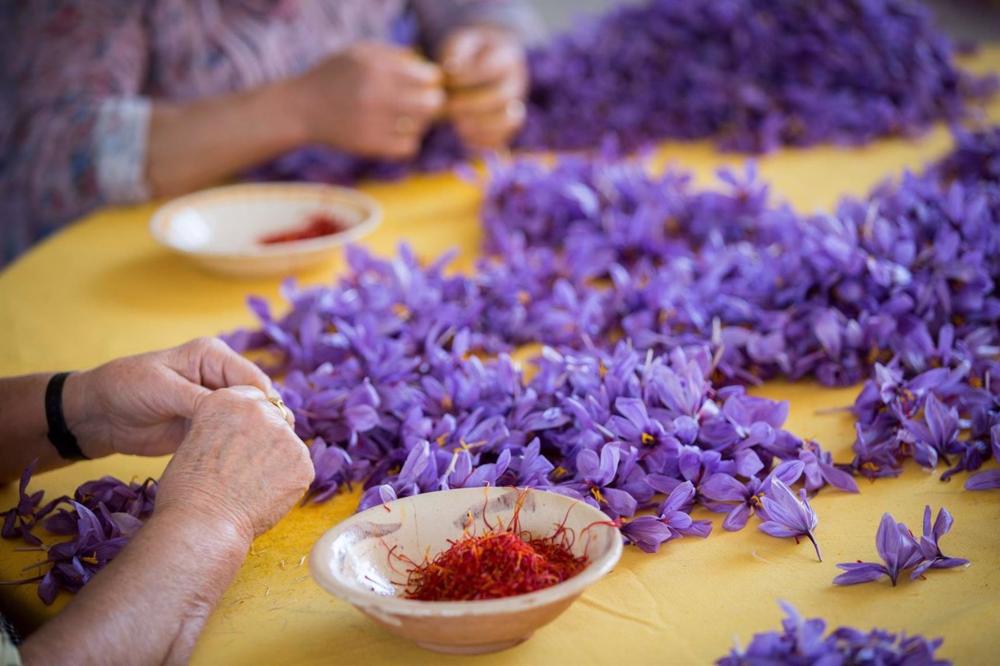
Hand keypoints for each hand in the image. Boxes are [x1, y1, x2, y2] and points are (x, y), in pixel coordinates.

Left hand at [65, 337, 278, 458]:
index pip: (253, 379)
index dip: (265, 404)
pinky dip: (238, 449)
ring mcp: (215, 404)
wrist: (97, 416)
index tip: (271, 429)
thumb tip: (240, 413)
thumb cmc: (125, 388)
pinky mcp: (208, 426)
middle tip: (270, 448)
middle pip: (257, 400)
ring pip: (248, 421)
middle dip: (264, 423)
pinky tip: (244, 464)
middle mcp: (219, 377)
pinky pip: (231, 437)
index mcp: (213, 357)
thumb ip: (201, 400)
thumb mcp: (163, 389)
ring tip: (260, 459)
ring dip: (253, 438)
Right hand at [154, 386, 313, 540]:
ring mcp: (285, 434)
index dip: (249, 423)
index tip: (244, 441)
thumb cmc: (187, 491)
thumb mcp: (195, 440)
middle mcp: (259, 409)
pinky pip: (299, 467)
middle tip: (250, 468)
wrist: (202, 523)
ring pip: (288, 443)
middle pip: (275, 418)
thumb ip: (224, 427)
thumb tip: (244, 434)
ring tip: (252, 486)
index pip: (253, 399)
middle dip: (267, 439)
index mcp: (227, 399)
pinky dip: (288, 481)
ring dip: (278, 460)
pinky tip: (265, 496)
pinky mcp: (303, 461)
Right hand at [291, 41, 444, 159]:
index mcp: (377, 68)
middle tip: (425, 102)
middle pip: (432, 103)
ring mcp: (374, 122)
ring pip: (422, 126)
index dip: (430, 80)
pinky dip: (408, 141)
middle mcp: (376, 95)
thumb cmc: (335, 76)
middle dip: (432, 101)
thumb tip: (428, 68)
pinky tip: (398, 133)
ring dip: (420, 122)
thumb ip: (394, 54)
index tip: (422, 82)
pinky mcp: (370, 145)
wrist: (301, 108)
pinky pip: (409, 147)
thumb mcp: (359, 53)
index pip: (428, 77)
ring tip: (407, 117)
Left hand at [440, 26, 527, 150]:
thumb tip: (451, 68)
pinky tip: (464, 136)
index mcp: (506, 58)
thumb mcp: (460, 44)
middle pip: (501, 97)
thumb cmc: (466, 55)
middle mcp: (516, 83)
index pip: (491, 68)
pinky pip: (503, 139)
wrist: (481, 67)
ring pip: (508, 121)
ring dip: (480, 126)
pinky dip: (484, 142)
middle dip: (471, 104)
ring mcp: (515, 106)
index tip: (446, 79)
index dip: (466, 76)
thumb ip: (455, 52)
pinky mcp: (507, 127)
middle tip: (448, 105)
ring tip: (458, 124)